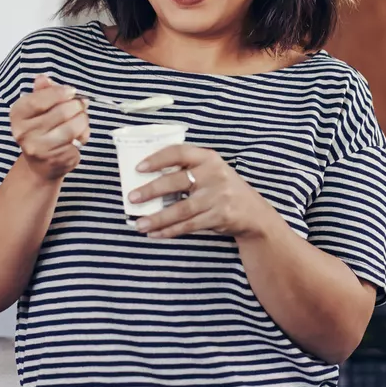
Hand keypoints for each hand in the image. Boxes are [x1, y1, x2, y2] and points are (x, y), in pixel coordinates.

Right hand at [9, 75, 88, 181]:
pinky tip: (78, 137)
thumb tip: (42, 78)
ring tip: (81, 120)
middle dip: (77, 106)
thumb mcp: (38, 108)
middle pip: (62, 112)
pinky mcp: (56, 159)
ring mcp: (39, 148)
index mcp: (18, 114)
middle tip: (80, 105)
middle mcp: (24, 133)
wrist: (41, 163)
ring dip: (83, 120)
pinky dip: (84, 136)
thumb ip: (42, 92)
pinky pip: (79, 141)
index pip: (38, 99)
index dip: (58, 93)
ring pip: (74, 127)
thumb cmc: (42, 129)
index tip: (71, 91)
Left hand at [128, 145, 277, 239]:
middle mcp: (214, 174)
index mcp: (208, 158)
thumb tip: (148, 179)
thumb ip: (188, 170)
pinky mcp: (219, 216)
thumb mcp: (212, 171)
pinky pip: (189, 225)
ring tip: (139, 224)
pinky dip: (170, 231)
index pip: (179, 152)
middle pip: (177, 181)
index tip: (139, 168)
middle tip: (132, 197)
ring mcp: (218, 197)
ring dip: (158, 218)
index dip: (157, 159)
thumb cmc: (223, 189)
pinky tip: (155, 233)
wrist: (253, 213)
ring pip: (181, 209)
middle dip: (152, 190)